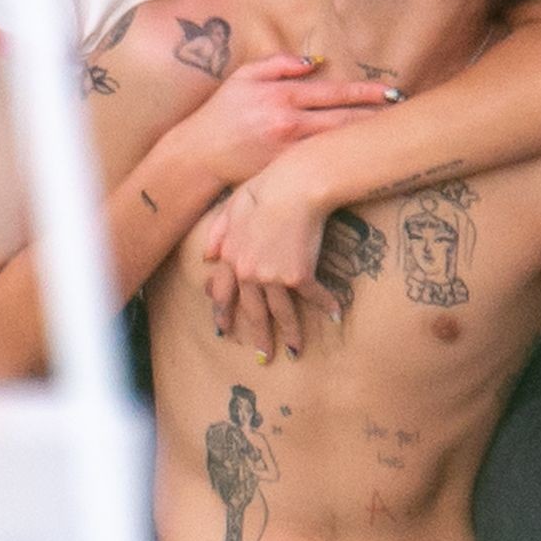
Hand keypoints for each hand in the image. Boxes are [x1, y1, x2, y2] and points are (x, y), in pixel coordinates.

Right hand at [182, 54, 389, 191]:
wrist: (200, 155)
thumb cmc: (223, 112)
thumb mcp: (245, 76)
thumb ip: (279, 63)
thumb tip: (316, 61)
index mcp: (282, 97)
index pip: (335, 93)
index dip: (367, 92)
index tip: (392, 91)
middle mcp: (290, 125)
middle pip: (345, 121)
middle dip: (378, 118)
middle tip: (407, 115)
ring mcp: (289, 153)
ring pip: (338, 145)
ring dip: (366, 140)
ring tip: (394, 135)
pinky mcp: (286, 173)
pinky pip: (322, 165)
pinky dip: (344, 160)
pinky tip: (363, 159)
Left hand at [204, 174, 340, 357]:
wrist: (297, 184)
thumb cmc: (267, 187)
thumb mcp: (233, 205)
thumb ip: (218, 232)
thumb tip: (206, 258)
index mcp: (231, 257)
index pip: (223, 293)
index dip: (223, 314)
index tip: (223, 331)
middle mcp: (249, 272)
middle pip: (253, 312)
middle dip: (258, 336)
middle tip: (263, 356)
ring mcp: (273, 276)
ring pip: (281, 313)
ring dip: (291, 335)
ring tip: (295, 351)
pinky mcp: (299, 275)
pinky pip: (312, 297)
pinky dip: (326, 305)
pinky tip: (335, 315)